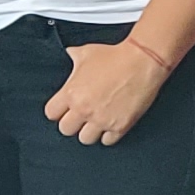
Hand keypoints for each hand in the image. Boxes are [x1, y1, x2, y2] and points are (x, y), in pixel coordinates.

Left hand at [45, 42, 169, 146]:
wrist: (142, 61)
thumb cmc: (116, 56)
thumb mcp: (88, 52)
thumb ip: (74, 56)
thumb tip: (69, 53)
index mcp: (71, 93)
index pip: (51, 113)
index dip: (57, 111)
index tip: (63, 110)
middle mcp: (84, 109)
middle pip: (66, 130)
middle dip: (72, 123)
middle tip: (80, 117)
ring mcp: (101, 120)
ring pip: (85, 139)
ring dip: (90, 131)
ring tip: (96, 122)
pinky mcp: (120, 126)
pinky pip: (108, 141)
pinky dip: (108, 134)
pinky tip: (111, 124)